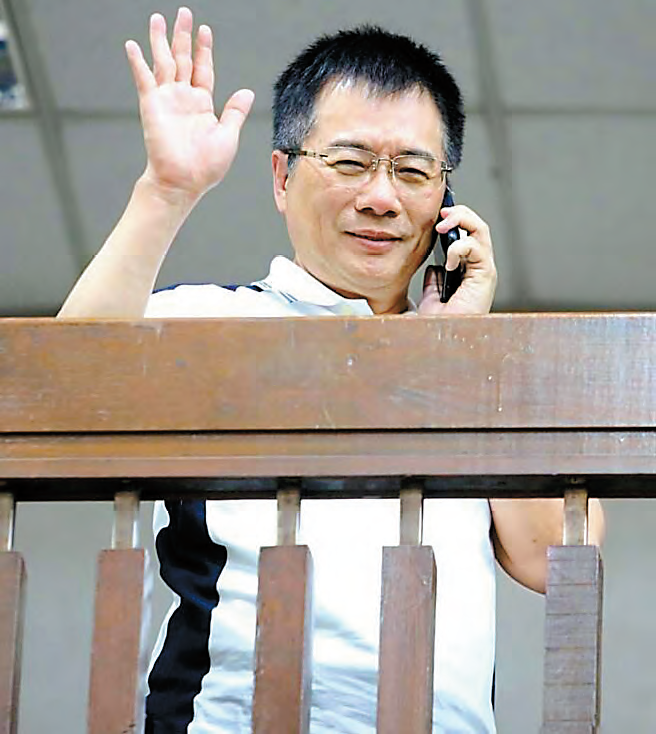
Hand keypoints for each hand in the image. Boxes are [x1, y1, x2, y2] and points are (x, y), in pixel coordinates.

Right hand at [125, 7, 253, 202]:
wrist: (184, 182)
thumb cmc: (206, 166)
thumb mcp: (228, 135)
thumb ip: (235, 112)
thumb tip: (247, 92)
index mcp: (202, 105)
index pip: (203, 69)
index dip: (204, 50)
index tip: (205, 30)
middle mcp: (183, 99)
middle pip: (183, 59)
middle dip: (183, 36)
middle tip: (184, 13)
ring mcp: (167, 100)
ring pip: (163, 62)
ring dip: (160, 40)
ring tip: (158, 18)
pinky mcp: (152, 106)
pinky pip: (144, 79)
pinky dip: (138, 62)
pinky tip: (132, 45)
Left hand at [417, 204, 496, 314]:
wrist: (441, 336)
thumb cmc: (439, 322)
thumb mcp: (433, 294)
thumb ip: (435, 278)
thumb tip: (434, 267)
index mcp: (469, 270)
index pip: (468, 234)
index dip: (456, 220)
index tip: (438, 216)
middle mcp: (480, 268)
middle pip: (478, 227)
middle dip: (460, 214)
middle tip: (442, 215)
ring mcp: (484, 271)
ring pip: (481, 231)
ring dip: (462, 221)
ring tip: (442, 227)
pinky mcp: (486, 276)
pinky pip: (477, 248)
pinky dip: (460, 247)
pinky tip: (449, 262)